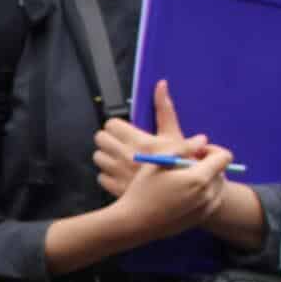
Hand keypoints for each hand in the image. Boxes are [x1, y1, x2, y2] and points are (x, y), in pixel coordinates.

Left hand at [93, 79, 207, 198]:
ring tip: (119, 157)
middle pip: (100, 139)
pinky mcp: (115, 189)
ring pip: (98, 157)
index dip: (117, 126)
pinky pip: (101, 177)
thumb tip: (160, 85)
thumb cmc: (181, 166)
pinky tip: (119, 173)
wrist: (181, 196)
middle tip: (119, 142)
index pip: (111, 125)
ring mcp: (118, 174)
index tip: (124, 130)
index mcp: (138, 141)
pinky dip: (107, 174)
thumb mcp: (175, 135)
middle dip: (108, 139)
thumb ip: (164, 109)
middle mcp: (125, 156)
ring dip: (106, 156)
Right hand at [107, 143, 235, 246]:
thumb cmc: (142, 190)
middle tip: (187, 165)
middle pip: (222, 171)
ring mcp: (204, 209)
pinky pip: (212, 201)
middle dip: (209, 164)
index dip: (212, 150)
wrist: (134, 223)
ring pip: (218, 187)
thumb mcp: (159, 162)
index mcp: (198, 178)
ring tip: (184, 180)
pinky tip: (184, 193)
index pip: (224, 157)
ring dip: (207, 179)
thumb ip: (184, 147)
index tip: (196, 152)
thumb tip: (202, 139)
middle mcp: (206, 195)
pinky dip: (204, 193)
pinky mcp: (199, 219)